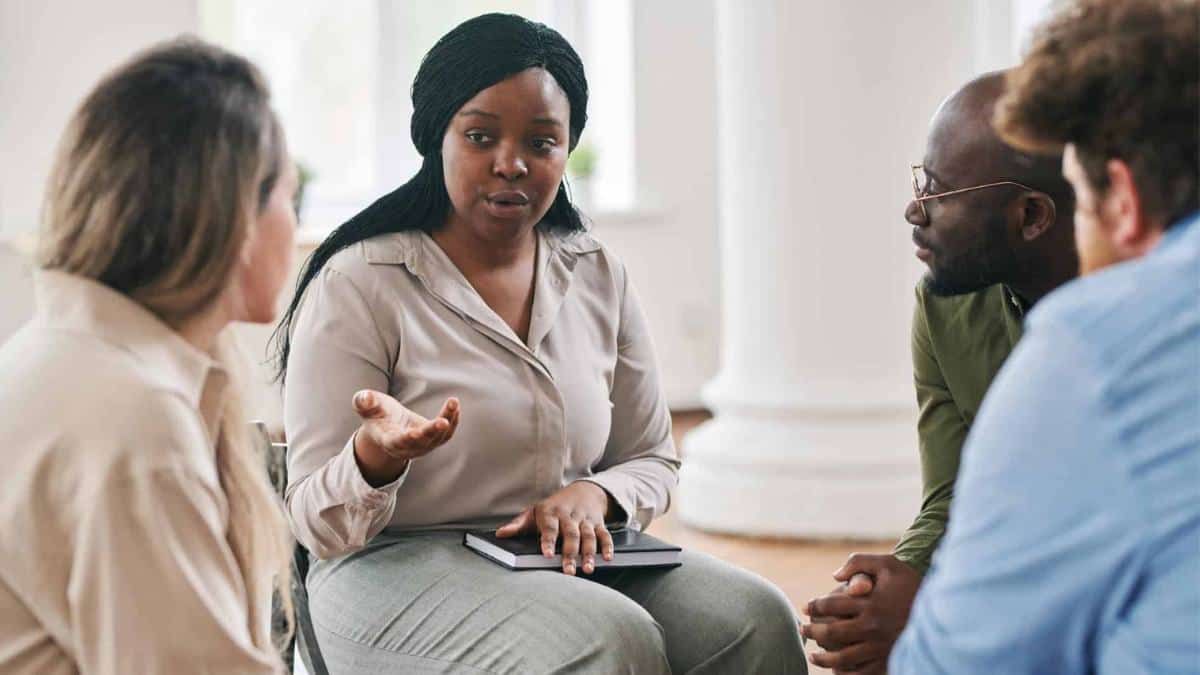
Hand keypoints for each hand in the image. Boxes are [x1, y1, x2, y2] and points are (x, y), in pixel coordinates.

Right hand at [351, 390, 459, 486]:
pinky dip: (452, 420)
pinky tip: (454, 406)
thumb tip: (364, 397)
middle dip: (432, 432)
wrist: (387, 425)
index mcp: (388, 440)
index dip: (406, 439)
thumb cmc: (376, 413)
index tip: (415, 433)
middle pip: (422, 442)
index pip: (398, 442)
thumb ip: (364, 402)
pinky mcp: (433, 440)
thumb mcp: (366, 406)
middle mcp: (407, 447)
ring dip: (448, 421)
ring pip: (438, 438)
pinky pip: (446, 434)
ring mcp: (422, 446)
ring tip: (453, 402)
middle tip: (443, 421)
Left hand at [495, 481, 614, 575]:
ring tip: (587, 568)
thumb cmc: (554, 506)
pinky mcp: (598, 523)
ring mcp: (585, 519)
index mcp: (551, 512)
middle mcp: (569, 515)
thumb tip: (500, 534)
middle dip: (570, 553)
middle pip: (571, 535)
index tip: (547, 554)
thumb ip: (518, 524)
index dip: (548, 541)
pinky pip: (604, 534)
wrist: (584, 490)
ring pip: (588, 536)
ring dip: (589, 553)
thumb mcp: (534, 511)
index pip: (549, 527)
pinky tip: (607, 558)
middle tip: (569, 571)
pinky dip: (607, 546)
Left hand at [801, 553, 920, 673]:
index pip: (830, 605)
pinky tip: (837, 672)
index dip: (814, 606)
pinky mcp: (890, 660)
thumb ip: (857, 563)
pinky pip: (863, 674)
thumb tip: (834, 576)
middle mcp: (873, 627)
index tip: (805, 608)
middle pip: (832, 633)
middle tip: (803, 631)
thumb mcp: (886, 563)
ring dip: (824, 659)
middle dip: (812, 632)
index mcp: (870, 603)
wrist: (941, 603)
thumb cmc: (910, 580)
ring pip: (843, 658)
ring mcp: (881, 646)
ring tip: (814, 656)